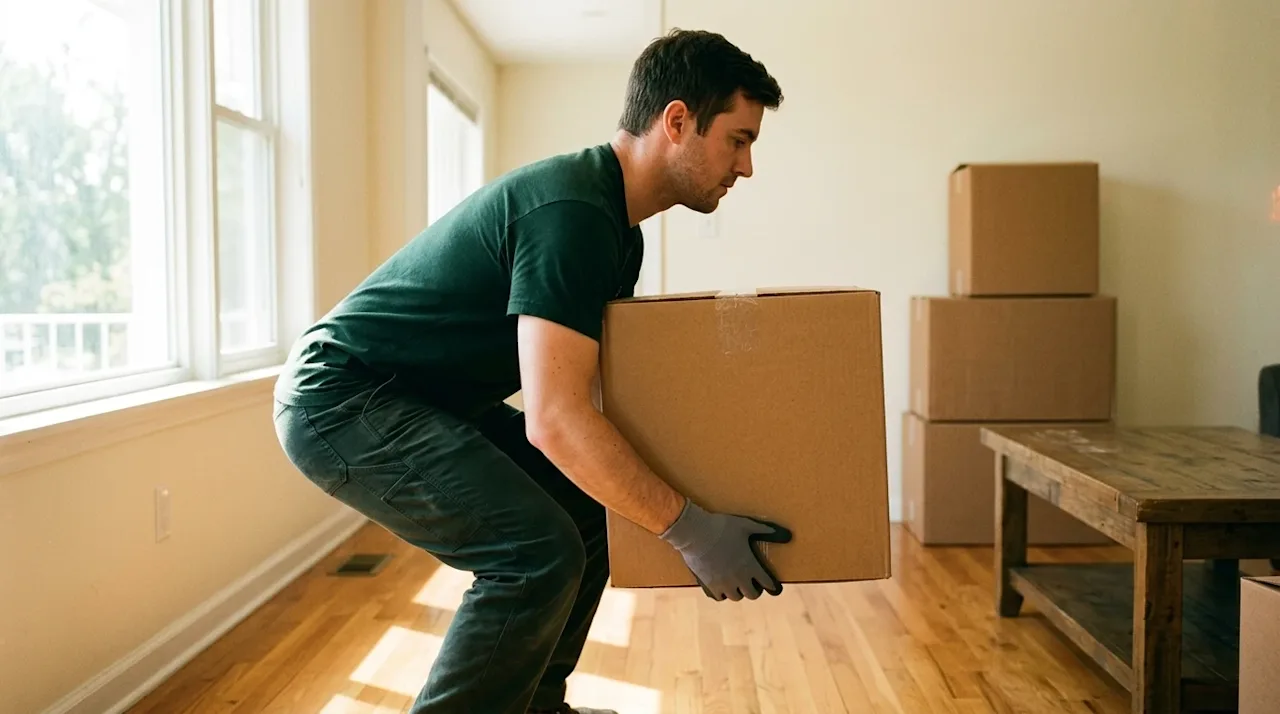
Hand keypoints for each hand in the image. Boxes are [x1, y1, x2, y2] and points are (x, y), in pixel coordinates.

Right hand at [659, 498, 792, 600]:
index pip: (767, 583)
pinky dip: (723, 593)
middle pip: (752, 594)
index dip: (772, 585)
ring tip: (736, 583)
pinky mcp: (709, 585)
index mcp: (750, 565)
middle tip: (752, 583)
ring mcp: (724, 583)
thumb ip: (765, 530)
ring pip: (736, 597)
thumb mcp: (746, 525)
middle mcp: (739, 578)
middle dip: (754, 589)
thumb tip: (787, 534)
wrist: (695, 532)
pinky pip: (720, 597)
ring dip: (738, 591)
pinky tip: (722, 586)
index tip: (774, 586)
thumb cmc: (722, 527)